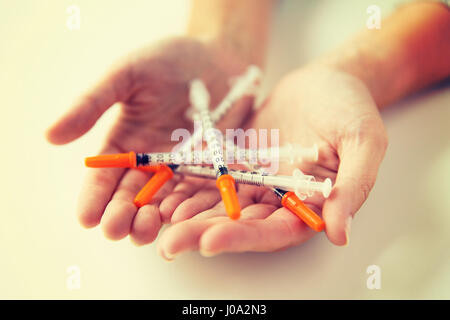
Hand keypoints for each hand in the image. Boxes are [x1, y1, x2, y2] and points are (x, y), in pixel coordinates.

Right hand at [46, 37, 253, 244]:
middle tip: (116, 227)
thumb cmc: (170, 60)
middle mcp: (150, 162)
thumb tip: (50, 135)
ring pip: (161, 205)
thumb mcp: (127, 75)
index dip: (93, 198)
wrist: (218, 57)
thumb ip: (93, 103)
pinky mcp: (210, 168)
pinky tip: (180, 218)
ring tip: (145, 228)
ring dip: (150, 221)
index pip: (104, 177)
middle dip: (120, 216)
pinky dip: (187, 209)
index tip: (86, 217)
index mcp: (125, 143)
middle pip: (130, 198)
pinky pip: (197, 194)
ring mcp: (181, 168)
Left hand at [158, 64, 387, 257]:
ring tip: (158, 219)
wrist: (328, 81)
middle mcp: (279, 200)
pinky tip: (164, 191)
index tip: (210, 240)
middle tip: (169, 243)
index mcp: (310, 206)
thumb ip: (354, 186)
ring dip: (190, 214)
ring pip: (220, 204)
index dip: (243, 237)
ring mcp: (256, 182)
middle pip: (240, 224)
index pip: (275, 231)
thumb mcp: (363, 141)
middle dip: (204, 233)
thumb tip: (340, 234)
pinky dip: (189, 184)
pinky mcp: (239, 162)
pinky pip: (212, 176)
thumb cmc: (352, 109)